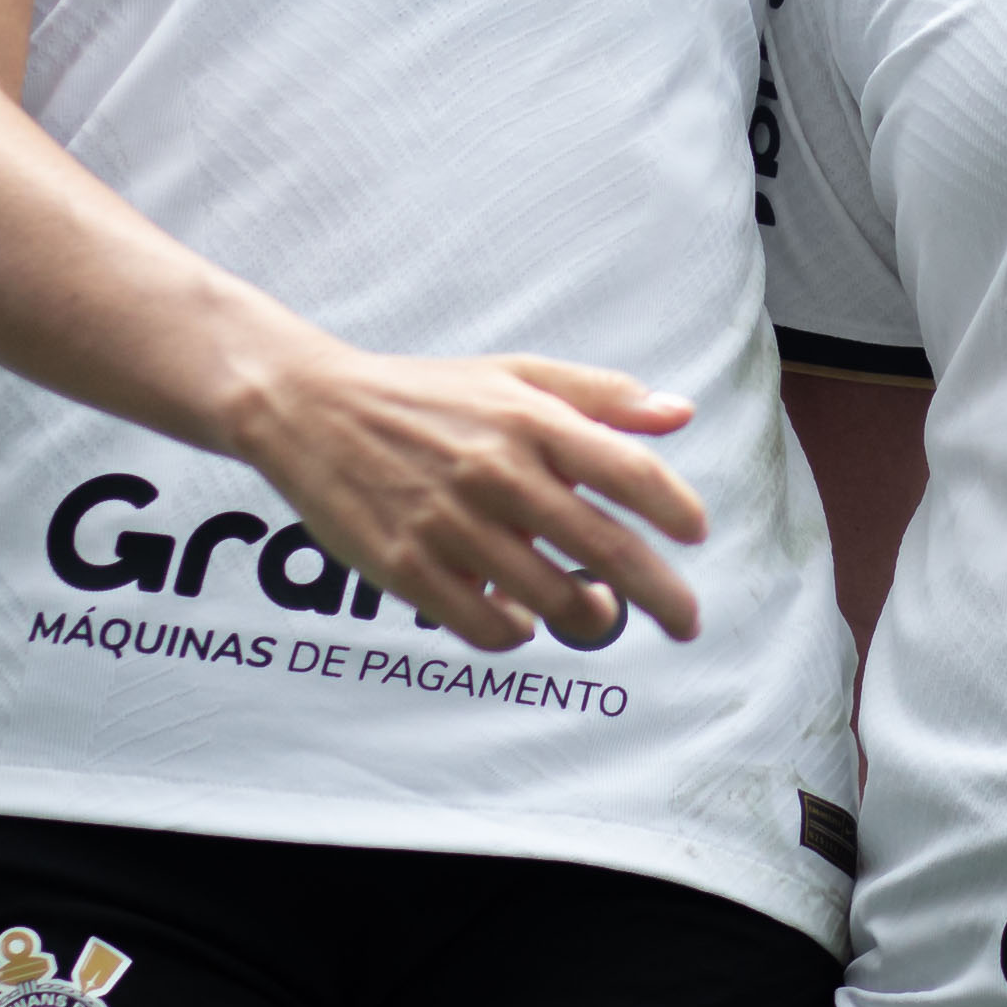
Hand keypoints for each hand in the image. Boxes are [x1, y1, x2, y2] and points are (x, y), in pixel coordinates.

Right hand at [231, 345, 711, 649]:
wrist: (310, 409)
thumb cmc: (425, 395)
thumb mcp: (514, 374)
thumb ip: (600, 396)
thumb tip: (680, 413)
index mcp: (529, 420)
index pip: (630, 471)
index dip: (676, 508)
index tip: (696, 534)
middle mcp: (497, 473)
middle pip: (608, 551)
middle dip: (663, 597)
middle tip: (686, 621)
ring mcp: (451, 525)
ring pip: (554, 599)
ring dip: (590, 618)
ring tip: (596, 612)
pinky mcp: (408, 568)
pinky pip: (488, 627)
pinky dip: (518, 633)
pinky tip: (522, 620)